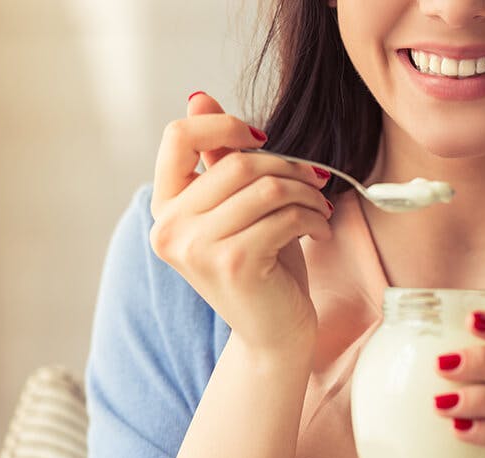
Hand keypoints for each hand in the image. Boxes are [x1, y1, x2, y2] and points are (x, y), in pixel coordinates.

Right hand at [148, 91, 333, 349]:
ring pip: (267, 187)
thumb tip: (198, 97)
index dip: (224, 125)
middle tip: (316, 182)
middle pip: (238, 162)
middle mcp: (169, 227)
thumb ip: (216, 159)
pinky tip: (319, 231)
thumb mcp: (237, 208)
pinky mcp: (233, 263)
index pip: (178, 137)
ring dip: (306, 194)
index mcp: (165, 207)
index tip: (262, 139)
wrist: (273, 333)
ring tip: (319, 209)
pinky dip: (313, 218)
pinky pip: (284, 216)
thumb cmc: (261, 266)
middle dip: (289, 167)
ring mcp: (197, 248)